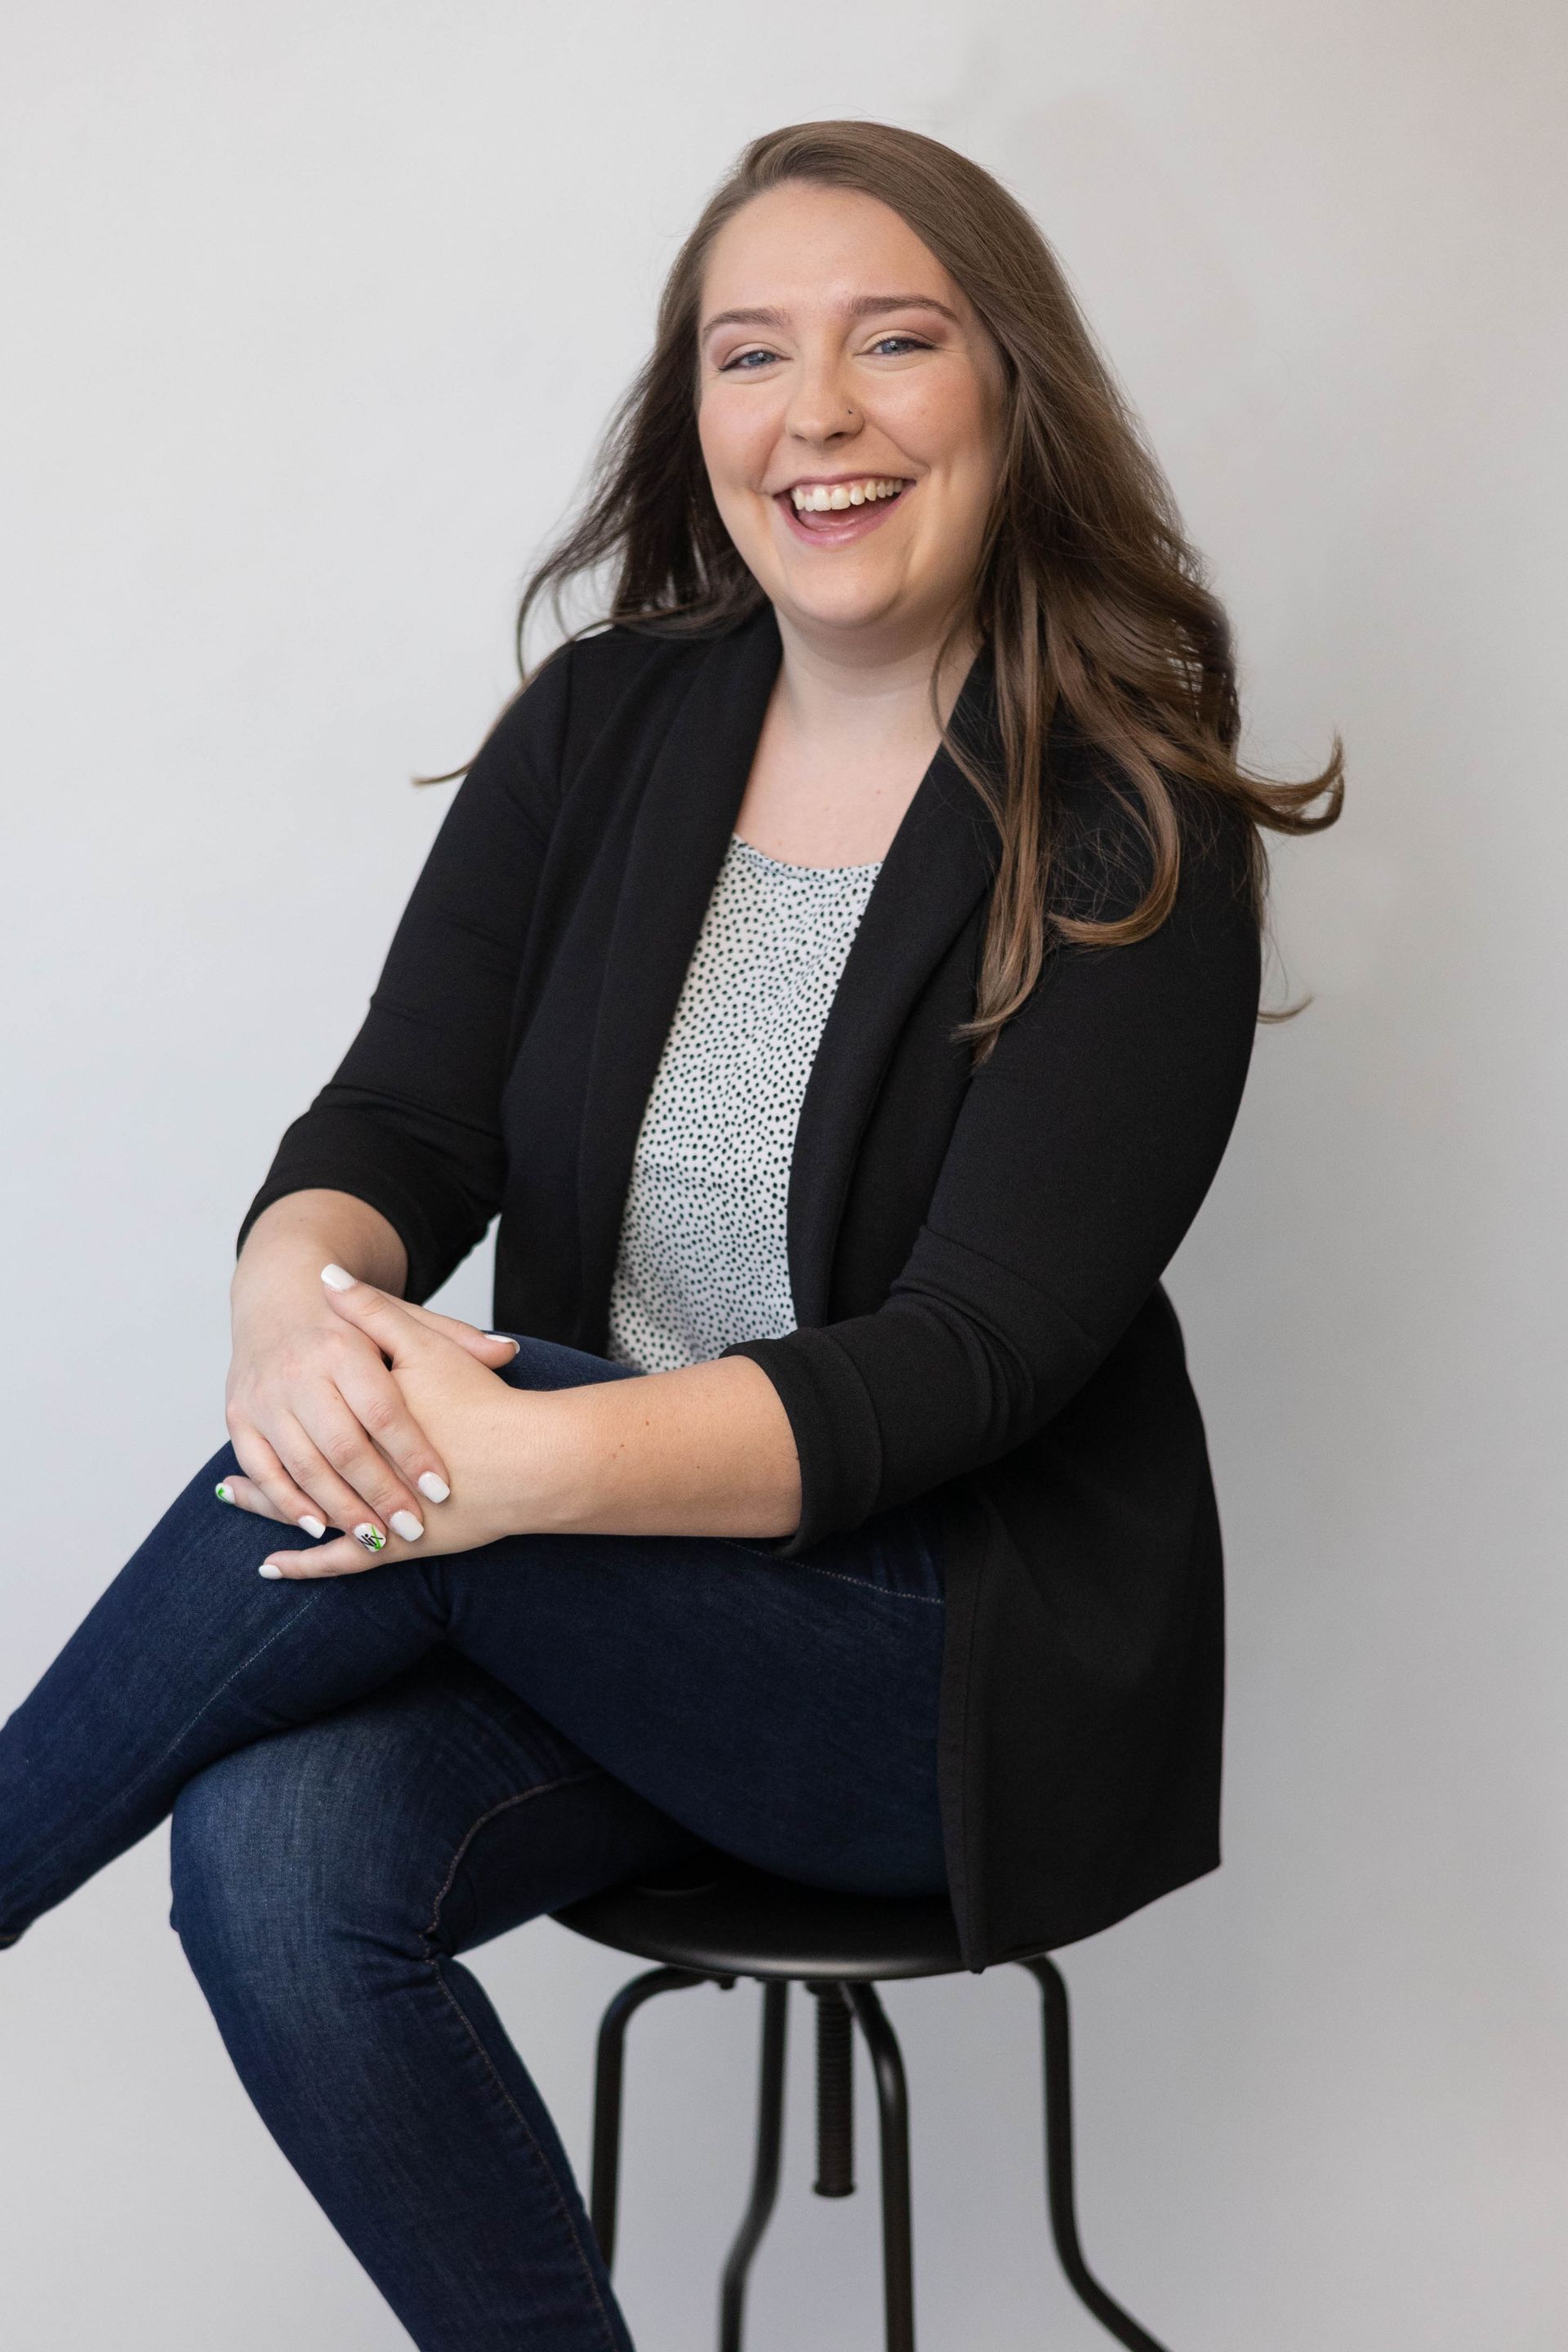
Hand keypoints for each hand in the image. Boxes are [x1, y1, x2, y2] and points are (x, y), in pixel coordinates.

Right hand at [223, 1262, 522, 1554]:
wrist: (276, 1295)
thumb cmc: (349, 1320)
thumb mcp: (401, 1318)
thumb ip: (453, 1337)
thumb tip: (508, 1352)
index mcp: (343, 1345)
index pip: (384, 1411)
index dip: (413, 1454)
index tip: (442, 1491)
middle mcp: (300, 1370)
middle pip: (343, 1445)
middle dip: (379, 1493)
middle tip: (412, 1526)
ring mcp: (265, 1396)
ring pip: (303, 1464)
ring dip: (338, 1507)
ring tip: (375, 1536)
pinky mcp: (239, 1416)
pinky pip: (262, 1468)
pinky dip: (287, 1500)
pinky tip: (318, 1525)